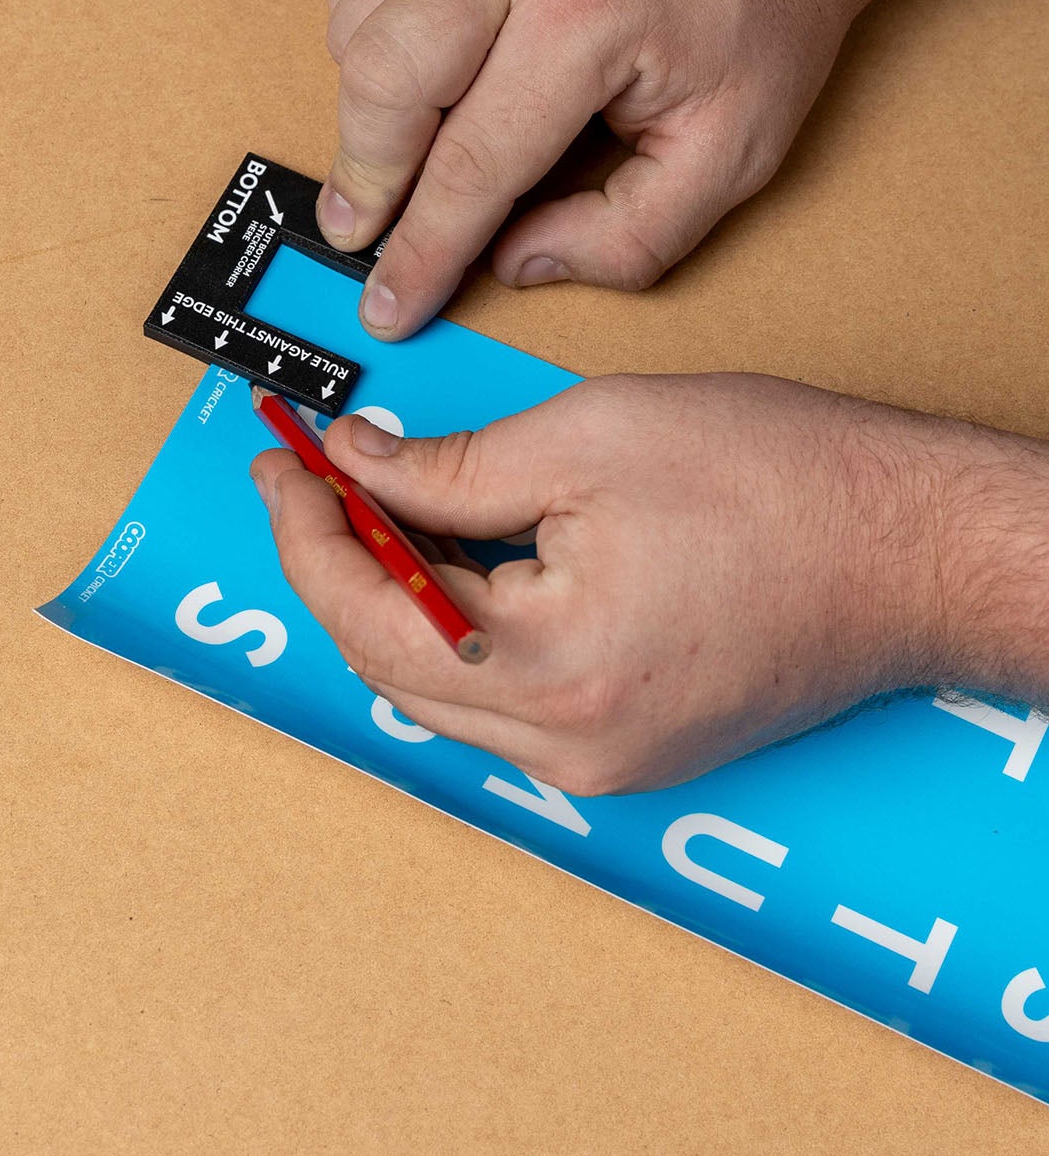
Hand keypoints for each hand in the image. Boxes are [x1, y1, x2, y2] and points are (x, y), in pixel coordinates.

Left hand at [250, 374, 1048, 793]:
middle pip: (389, 659)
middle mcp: (568, 746)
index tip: (280, 467)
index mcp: (552, 673)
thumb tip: (356, 463)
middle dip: (336, 562)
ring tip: (371, 501)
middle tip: (308, 478)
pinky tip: (446, 551)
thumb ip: (447, 466)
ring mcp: (598, 760)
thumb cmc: (789, 486)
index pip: (367, 613)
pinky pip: (497, 692)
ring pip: (438, 682)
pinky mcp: (624, 746)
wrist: (919, 551)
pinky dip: (453, 620)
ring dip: (392, 591)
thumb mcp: (589, 438)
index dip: (306, 534)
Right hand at [316, 0, 881, 337]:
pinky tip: (410, 64)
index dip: (422, 251)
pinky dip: (359, 31)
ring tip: (404, 148)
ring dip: (366, 108)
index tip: (390, 305)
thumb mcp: (733, 154)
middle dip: (366, 178)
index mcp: (589, 12)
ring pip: (352, 27)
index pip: (470, 164)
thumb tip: (513, 261)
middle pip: (381, 83)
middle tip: (366, 229)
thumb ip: (626, 239)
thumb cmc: (759, 8)